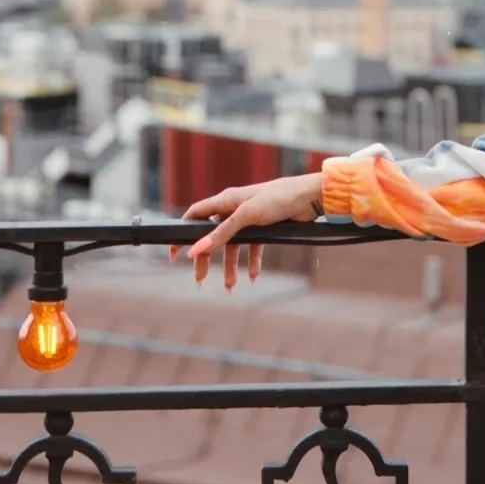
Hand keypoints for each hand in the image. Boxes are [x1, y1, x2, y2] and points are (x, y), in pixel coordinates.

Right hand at [178, 173, 323, 289]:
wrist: (311, 197)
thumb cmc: (278, 198)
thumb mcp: (246, 216)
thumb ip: (222, 233)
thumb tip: (195, 249)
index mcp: (225, 200)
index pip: (194, 216)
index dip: (182, 233)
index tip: (173, 253)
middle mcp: (234, 209)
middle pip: (212, 236)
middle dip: (206, 258)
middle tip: (200, 280)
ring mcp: (249, 219)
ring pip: (234, 246)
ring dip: (231, 266)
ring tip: (231, 286)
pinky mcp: (265, 227)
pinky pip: (253, 247)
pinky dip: (252, 262)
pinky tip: (253, 276)